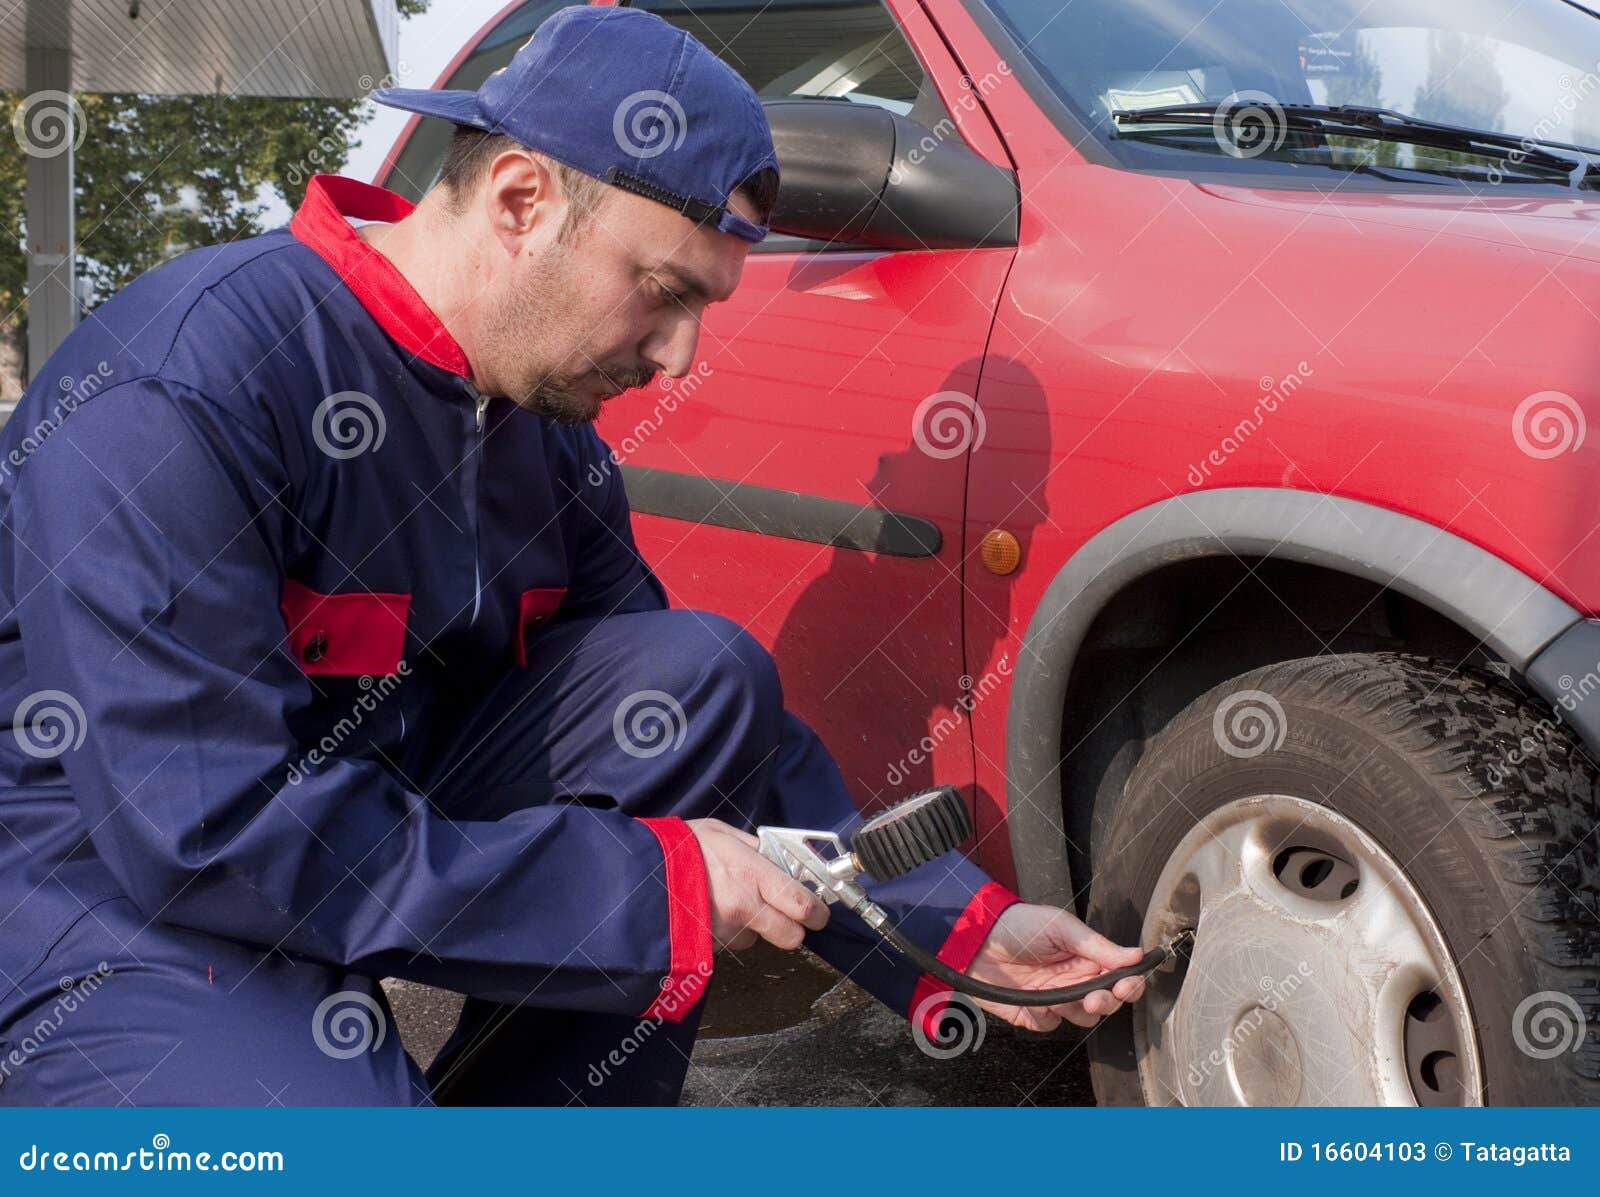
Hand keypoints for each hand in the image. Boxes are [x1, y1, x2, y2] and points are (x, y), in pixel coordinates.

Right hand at [686, 818, 829, 950]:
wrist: (636, 873)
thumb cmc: (679, 848)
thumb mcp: (723, 833)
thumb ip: (755, 847)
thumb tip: (779, 857)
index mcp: (754, 875)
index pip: (803, 905)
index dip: (818, 913)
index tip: (820, 912)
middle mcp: (744, 908)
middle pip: (791, 937)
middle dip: (793, 928)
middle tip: (785, 914)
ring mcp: (725, 931)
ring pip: (757, 940)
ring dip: (754, 928)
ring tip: (730, 903)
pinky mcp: (708, 947)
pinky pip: (730, 943)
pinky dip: (728, 932)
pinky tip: (712, 912)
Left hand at [965, 903, 1149, 1031]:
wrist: (976, 940)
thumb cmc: (1019, 925)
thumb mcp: (1061, 928)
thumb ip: (1098, 946)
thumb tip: (1136, 955)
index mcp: (1086, 957)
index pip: (1120, 977)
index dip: (1128, 985)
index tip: (1125, 986)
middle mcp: (1074, 980)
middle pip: (1107, 1003)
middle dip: (1105, 1003)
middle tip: (1092, 998)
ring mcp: (1055, 998)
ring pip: (1082, 1019)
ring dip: (1074, 1010)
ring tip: (1057, 995)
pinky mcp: (1033, 1013)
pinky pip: (1050, 1025)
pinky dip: (1045, 1016)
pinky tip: (1034, 1001)